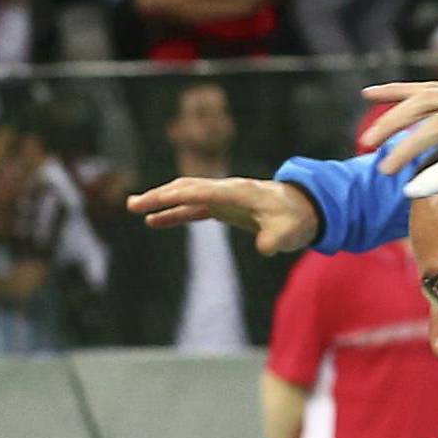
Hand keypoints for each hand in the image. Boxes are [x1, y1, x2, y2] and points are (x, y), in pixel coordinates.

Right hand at [126, 175, 316, 253]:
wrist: (306, 209)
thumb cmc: (297, 219)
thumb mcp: (290, 232)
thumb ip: (277, 239)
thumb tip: (265, 248)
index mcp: (237, 192)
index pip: (200, 192)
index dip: (175, 197)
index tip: (152, 201)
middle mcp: (226, 190)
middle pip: (186, 188)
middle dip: (158, 196)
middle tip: (131, 204)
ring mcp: (223, 198)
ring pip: (185, 195)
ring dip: (160, 201)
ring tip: (134, 208)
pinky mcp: (223, 208)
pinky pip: (192, 209)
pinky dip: (173, 214)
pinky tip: (154, 222)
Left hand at [360, 81, 437, 202]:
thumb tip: (437, 158)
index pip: (433, 88)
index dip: (398, 90)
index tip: (367, 94)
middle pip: (428, 101)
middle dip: (390, 119)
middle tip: (364, 141)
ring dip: (406, 147)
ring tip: (383, 169)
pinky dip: (437, 174)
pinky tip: (415, 190)